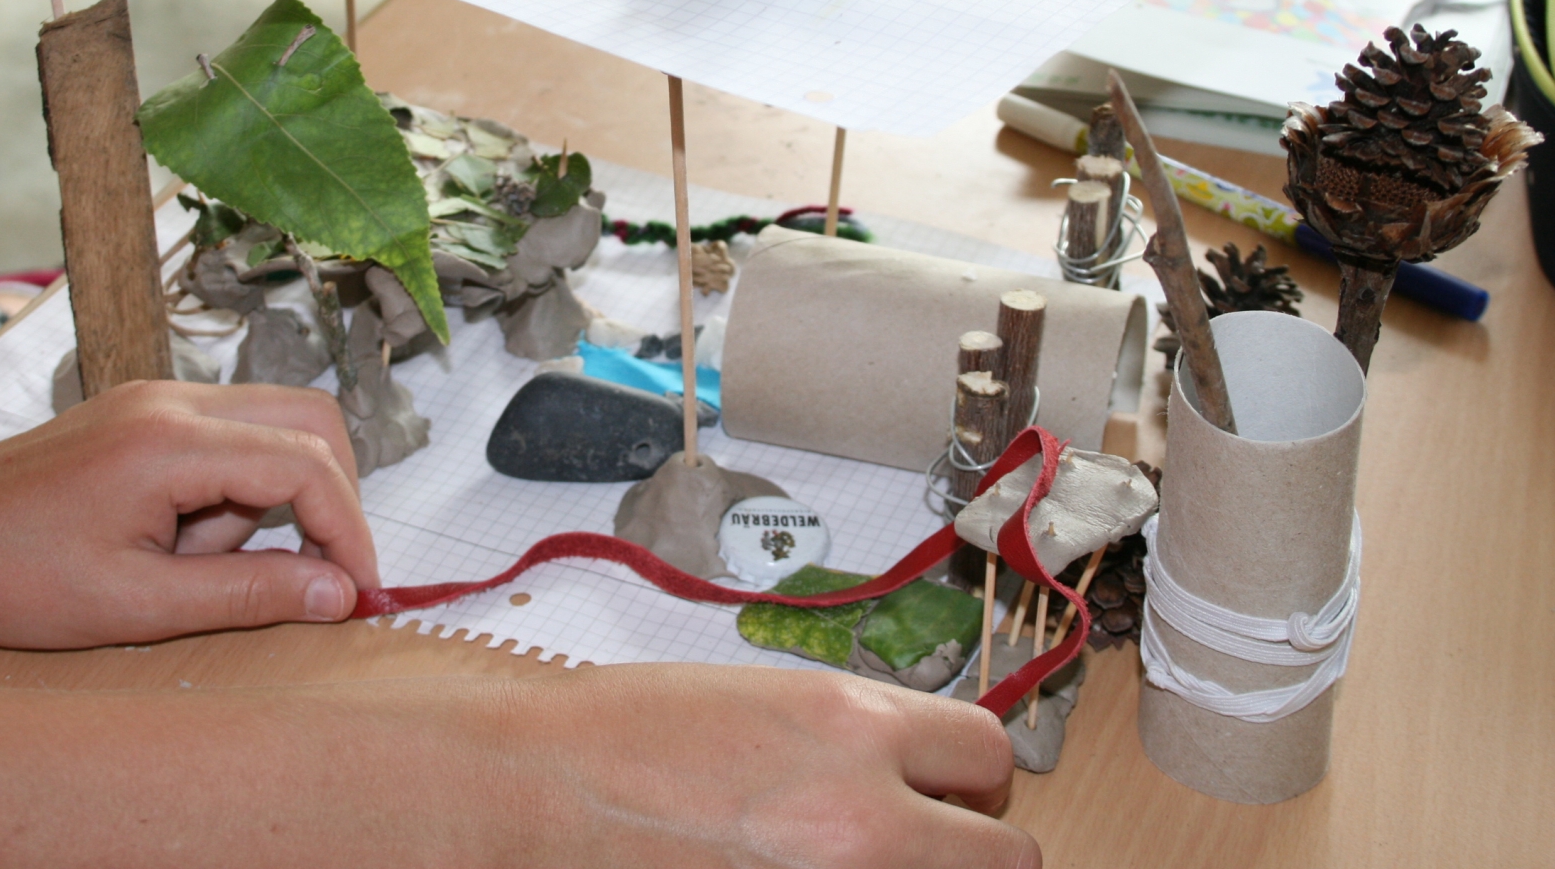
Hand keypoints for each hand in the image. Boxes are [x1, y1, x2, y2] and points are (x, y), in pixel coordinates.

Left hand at [0, 380, 377, 647]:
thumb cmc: (10, 577)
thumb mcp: (137, 606)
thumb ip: (249, 594)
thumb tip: (341, 593)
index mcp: (173, 442)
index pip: (307, 465)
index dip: (348, 530)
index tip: (356, 590)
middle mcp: (174, 400)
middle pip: (309, 419)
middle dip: (329, 498)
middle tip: (313, 571)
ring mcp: (156, 397)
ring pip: (272, 426)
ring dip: (268, 499)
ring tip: (190, 564)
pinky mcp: (142, 412)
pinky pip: (226, 435)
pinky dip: (232, 488)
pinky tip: (173, 539)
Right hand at [468, 665, 1038, 868]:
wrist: (547, 789)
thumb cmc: (632, 732)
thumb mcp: (767, 701)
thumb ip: (856, 737)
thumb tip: (912, 775)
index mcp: (854, 724)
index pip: (989, 753)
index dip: (969, 775)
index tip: (947, 788)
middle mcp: (863, 812)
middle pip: (1007, 854)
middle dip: (972, 846)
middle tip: (927, 840)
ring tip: (856, 861)